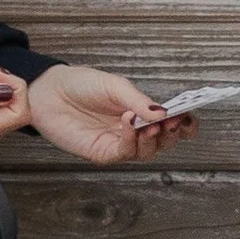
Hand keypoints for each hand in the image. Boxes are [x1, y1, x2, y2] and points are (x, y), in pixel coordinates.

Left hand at [26, 62, 200, 165]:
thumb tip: (163, 113)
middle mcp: (134, 130)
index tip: (190, 118)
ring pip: (148, 152)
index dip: (184, 124)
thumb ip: (138, 100)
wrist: (48, 92)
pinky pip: (124, 153)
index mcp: (141, 112)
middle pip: (164, 141)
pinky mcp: (102, 152)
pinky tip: (128, 125)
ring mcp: (119, 143)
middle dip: (172, 133)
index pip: (170, 123)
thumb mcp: (114, 85)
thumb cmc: (81, 84)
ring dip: (153, 140)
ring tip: (148, 125)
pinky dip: (131, 141)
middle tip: (171, 122)